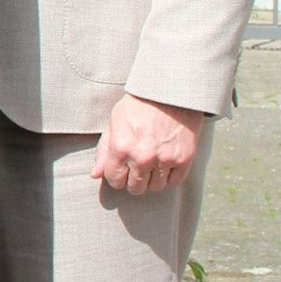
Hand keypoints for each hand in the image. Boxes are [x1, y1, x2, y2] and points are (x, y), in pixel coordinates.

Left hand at [90, 93, 204, 195]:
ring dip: (153, 179)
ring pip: (156, 187)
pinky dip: (171, 176)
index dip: (117, 177)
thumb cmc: (138, 106)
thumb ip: (104, 151)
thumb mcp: (114, 123)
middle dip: (134, 181)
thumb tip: (96, 174)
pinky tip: (166, 162)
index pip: (115, 180)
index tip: (121, 171)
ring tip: (152, 163)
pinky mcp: (184, 159)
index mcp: (121, 148)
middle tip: (137, 168)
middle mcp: (142, 157)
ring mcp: (164, 159)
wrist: (169, 93)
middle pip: (136, 188)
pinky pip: (175, 181)